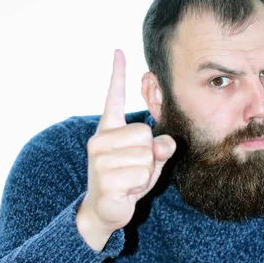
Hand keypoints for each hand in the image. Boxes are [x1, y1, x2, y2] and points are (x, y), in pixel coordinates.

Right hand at [79, 49, 175, 237]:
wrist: (103, 211)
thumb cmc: (126, 181)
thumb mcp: (148, 162)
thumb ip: (159, 148)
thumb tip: (165, 145)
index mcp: (109, 130)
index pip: (114, 98)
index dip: (118, 74)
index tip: (119, 51)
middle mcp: (99, 139)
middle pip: (145, 134)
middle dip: (148, 156)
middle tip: (132, 169)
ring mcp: (99, 158)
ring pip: (146, 156)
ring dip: (145, 174)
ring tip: (128, 180)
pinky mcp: (104, 177)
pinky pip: (141, 174)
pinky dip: (140, 186)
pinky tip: (125, 191)